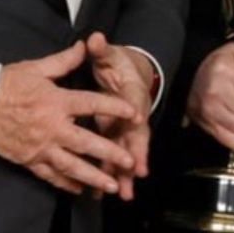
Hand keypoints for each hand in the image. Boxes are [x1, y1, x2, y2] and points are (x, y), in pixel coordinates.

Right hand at [0, 40, 140, 196]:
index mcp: (56, 101)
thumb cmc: (6, 83)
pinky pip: (51, 176)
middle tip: (129, 161)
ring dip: (93, 176)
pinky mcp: (29, 160)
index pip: (92, 105)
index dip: (114, 108)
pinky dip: (66, 184)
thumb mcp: (36, 68)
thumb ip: (63, 60)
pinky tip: (80, 190)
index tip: (133, 113)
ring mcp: (40, 147)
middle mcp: (52, 127)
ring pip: (72, 166)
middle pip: (86, 143)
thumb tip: (83, 45)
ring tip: (111, 185)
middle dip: (110, 153)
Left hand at [85, 31, 153, 200]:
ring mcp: (124, 129)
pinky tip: (101, 193)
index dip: (136, 114)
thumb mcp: (109, 55)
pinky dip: (110, 175)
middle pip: (135, 137)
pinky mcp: (115, 137)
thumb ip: (101, 50)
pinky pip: (113, 159)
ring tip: (123, 194)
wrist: (129, 73)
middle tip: (135, 174)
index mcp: (131, 94)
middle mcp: (131, 116)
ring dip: (124, 174)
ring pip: (126, 153)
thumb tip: (95, 38)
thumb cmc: (117, 64)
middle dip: (135, 155)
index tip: (137, 122)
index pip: (135, 104)